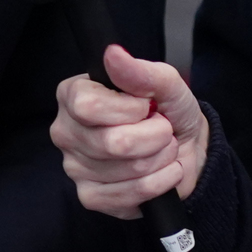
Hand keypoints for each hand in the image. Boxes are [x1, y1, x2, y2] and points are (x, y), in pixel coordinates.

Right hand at [50, 45, 207, 220]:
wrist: (186, 147)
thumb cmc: (168, 111)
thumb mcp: (165, 83)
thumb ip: (140, 71)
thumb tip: (112, 54)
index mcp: (73, 96)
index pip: (88, 105)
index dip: (129, 108)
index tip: (147, 105)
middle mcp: (66, 131)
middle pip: (113, 142)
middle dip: (155, 136)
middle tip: (161, 129)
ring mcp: (75, 168)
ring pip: (128, 169)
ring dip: (161, 158)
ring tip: (162, 149)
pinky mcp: (90, 197)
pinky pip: (130, 195)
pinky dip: (159, 183)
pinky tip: (161, 172)